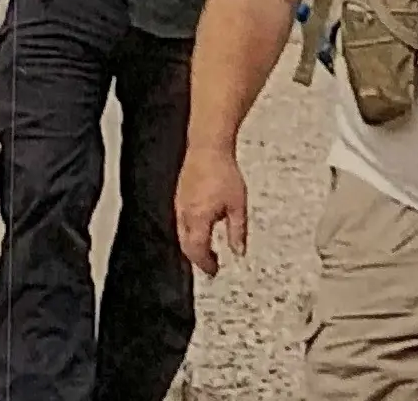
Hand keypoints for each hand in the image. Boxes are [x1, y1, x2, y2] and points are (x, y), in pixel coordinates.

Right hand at [175, 146, 248, 276]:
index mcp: (198, 218)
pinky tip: (202, 228)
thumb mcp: (238, 205)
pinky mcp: (179, 196)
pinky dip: (189, 232)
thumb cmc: (223, 173)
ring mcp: (179, 204)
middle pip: (186, 246)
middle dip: (197, 258)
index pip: (197, 250)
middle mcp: (184, 214)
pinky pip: (180, 221)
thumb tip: (239, 252)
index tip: (214, 271)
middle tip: (211, 264)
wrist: (208, 147)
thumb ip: (237, 232)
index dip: (205, 264)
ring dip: (193, 245)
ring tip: (208, 248)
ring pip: (181, 234)